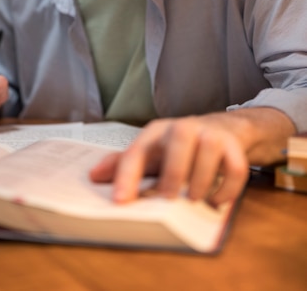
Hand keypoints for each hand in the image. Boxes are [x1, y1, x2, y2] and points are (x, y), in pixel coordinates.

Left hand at [89, 115, 249, 205]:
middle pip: (180, 138)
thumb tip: (93, 175)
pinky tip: (215, 201)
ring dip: (201, 180)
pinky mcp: (234, 147)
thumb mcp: (150, 152)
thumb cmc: (178, 146)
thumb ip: (123, 163)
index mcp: (157, 132)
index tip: (120, 201)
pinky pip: (236, 167)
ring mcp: (211, 135)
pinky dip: (227, 189)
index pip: (138, 149)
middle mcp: (184, 127)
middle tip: (168, 198)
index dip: (127, 175)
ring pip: (209, 150)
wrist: (221, 129)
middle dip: (174, 170)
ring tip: (193, 199)